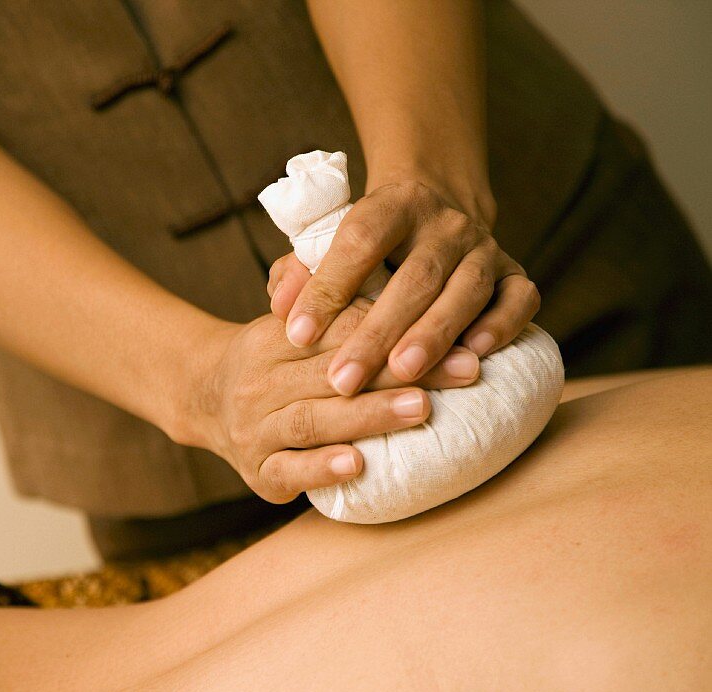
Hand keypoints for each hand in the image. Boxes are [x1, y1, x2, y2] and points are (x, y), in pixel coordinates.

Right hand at [181, 303, 480, 503]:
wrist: (204, 401)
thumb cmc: (271, 360)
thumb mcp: (285, 321)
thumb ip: (320, 295)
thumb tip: (359, 267)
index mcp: (269, 339)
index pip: (334, 329)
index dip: (389, 328)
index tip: (451, 329)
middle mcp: (257, 383)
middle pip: (331, 375)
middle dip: (398, 372)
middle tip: (460, 370)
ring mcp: (254, 430)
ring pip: (312, 420)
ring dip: (368, 415)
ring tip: (421, 409)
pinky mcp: (258, 473)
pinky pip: (289, 471)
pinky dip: (322, 469)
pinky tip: (358, 464)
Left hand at [267, 180, 538, 396]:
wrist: (435, 210)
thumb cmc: (367, 245)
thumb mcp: (328, 244)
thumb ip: (299, 273)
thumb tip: (280, 309)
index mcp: (393, 205)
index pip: (359, 241)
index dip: (328, 287)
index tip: (296, 334)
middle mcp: (444, 223)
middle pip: (414, 276)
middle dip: (378, 331)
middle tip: (344, 379)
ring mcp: (484, 247)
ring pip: (465, 290)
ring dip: (435, 334)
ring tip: (402, 374)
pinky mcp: (513, 273)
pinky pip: (519, 298)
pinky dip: (501, 326)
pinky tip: (474, 357)